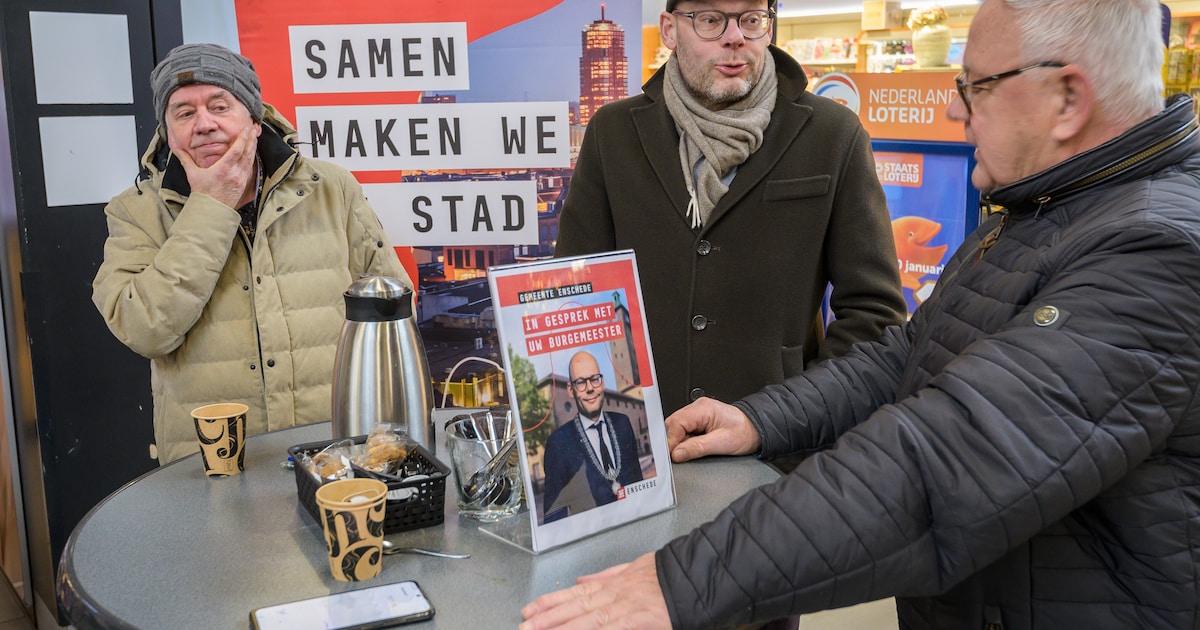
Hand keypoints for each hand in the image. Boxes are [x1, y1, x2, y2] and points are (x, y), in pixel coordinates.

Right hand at [169, 125, 256, 208]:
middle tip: (255, 128)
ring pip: (251, 159)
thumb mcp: (193, 175)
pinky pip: (250, 168)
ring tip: (255, 136)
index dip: (244, 138)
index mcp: (224, 168)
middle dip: (252, 139)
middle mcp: (235, 173)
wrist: (212, 211)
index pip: (237, 149)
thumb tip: (176, 149)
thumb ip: (185, 160)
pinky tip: (252, 153)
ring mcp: (241, 178)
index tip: (247, 129)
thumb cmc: (203, 194)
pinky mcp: (244, 184)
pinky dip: (252, 158)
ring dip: (254, 147)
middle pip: (247, 152)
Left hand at [519, 553, 668, 628]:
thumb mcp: (631, 568)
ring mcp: (625, 608)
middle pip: (575, 608)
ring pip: (588, 620)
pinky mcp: (639, 620)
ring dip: (563, 627)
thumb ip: (604, 577)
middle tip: (525, 626)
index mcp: (611, 585)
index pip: (574, 595)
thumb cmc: (664, 575)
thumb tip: (580, 581)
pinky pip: (612, 628)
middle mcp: (613, 595)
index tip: (528, 610)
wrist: (691, 576)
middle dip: (547, 619)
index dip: (549, 602)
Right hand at [666, 397, 760, 462]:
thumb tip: (677, 453)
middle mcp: (697, 408)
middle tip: (680, 456)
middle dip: (674, 442)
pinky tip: (694, 446)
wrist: (756, 430)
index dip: (671, 440)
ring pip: (676, 428)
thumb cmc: (744, 432)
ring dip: (679, 442)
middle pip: (673, 424)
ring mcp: (696, 414)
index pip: (676, 423)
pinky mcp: (697, 421)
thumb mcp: (721, 443)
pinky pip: (683, 431)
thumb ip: (697, 448)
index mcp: (702, 408)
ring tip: (693, 450)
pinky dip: (684, 441)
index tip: (671, 455)